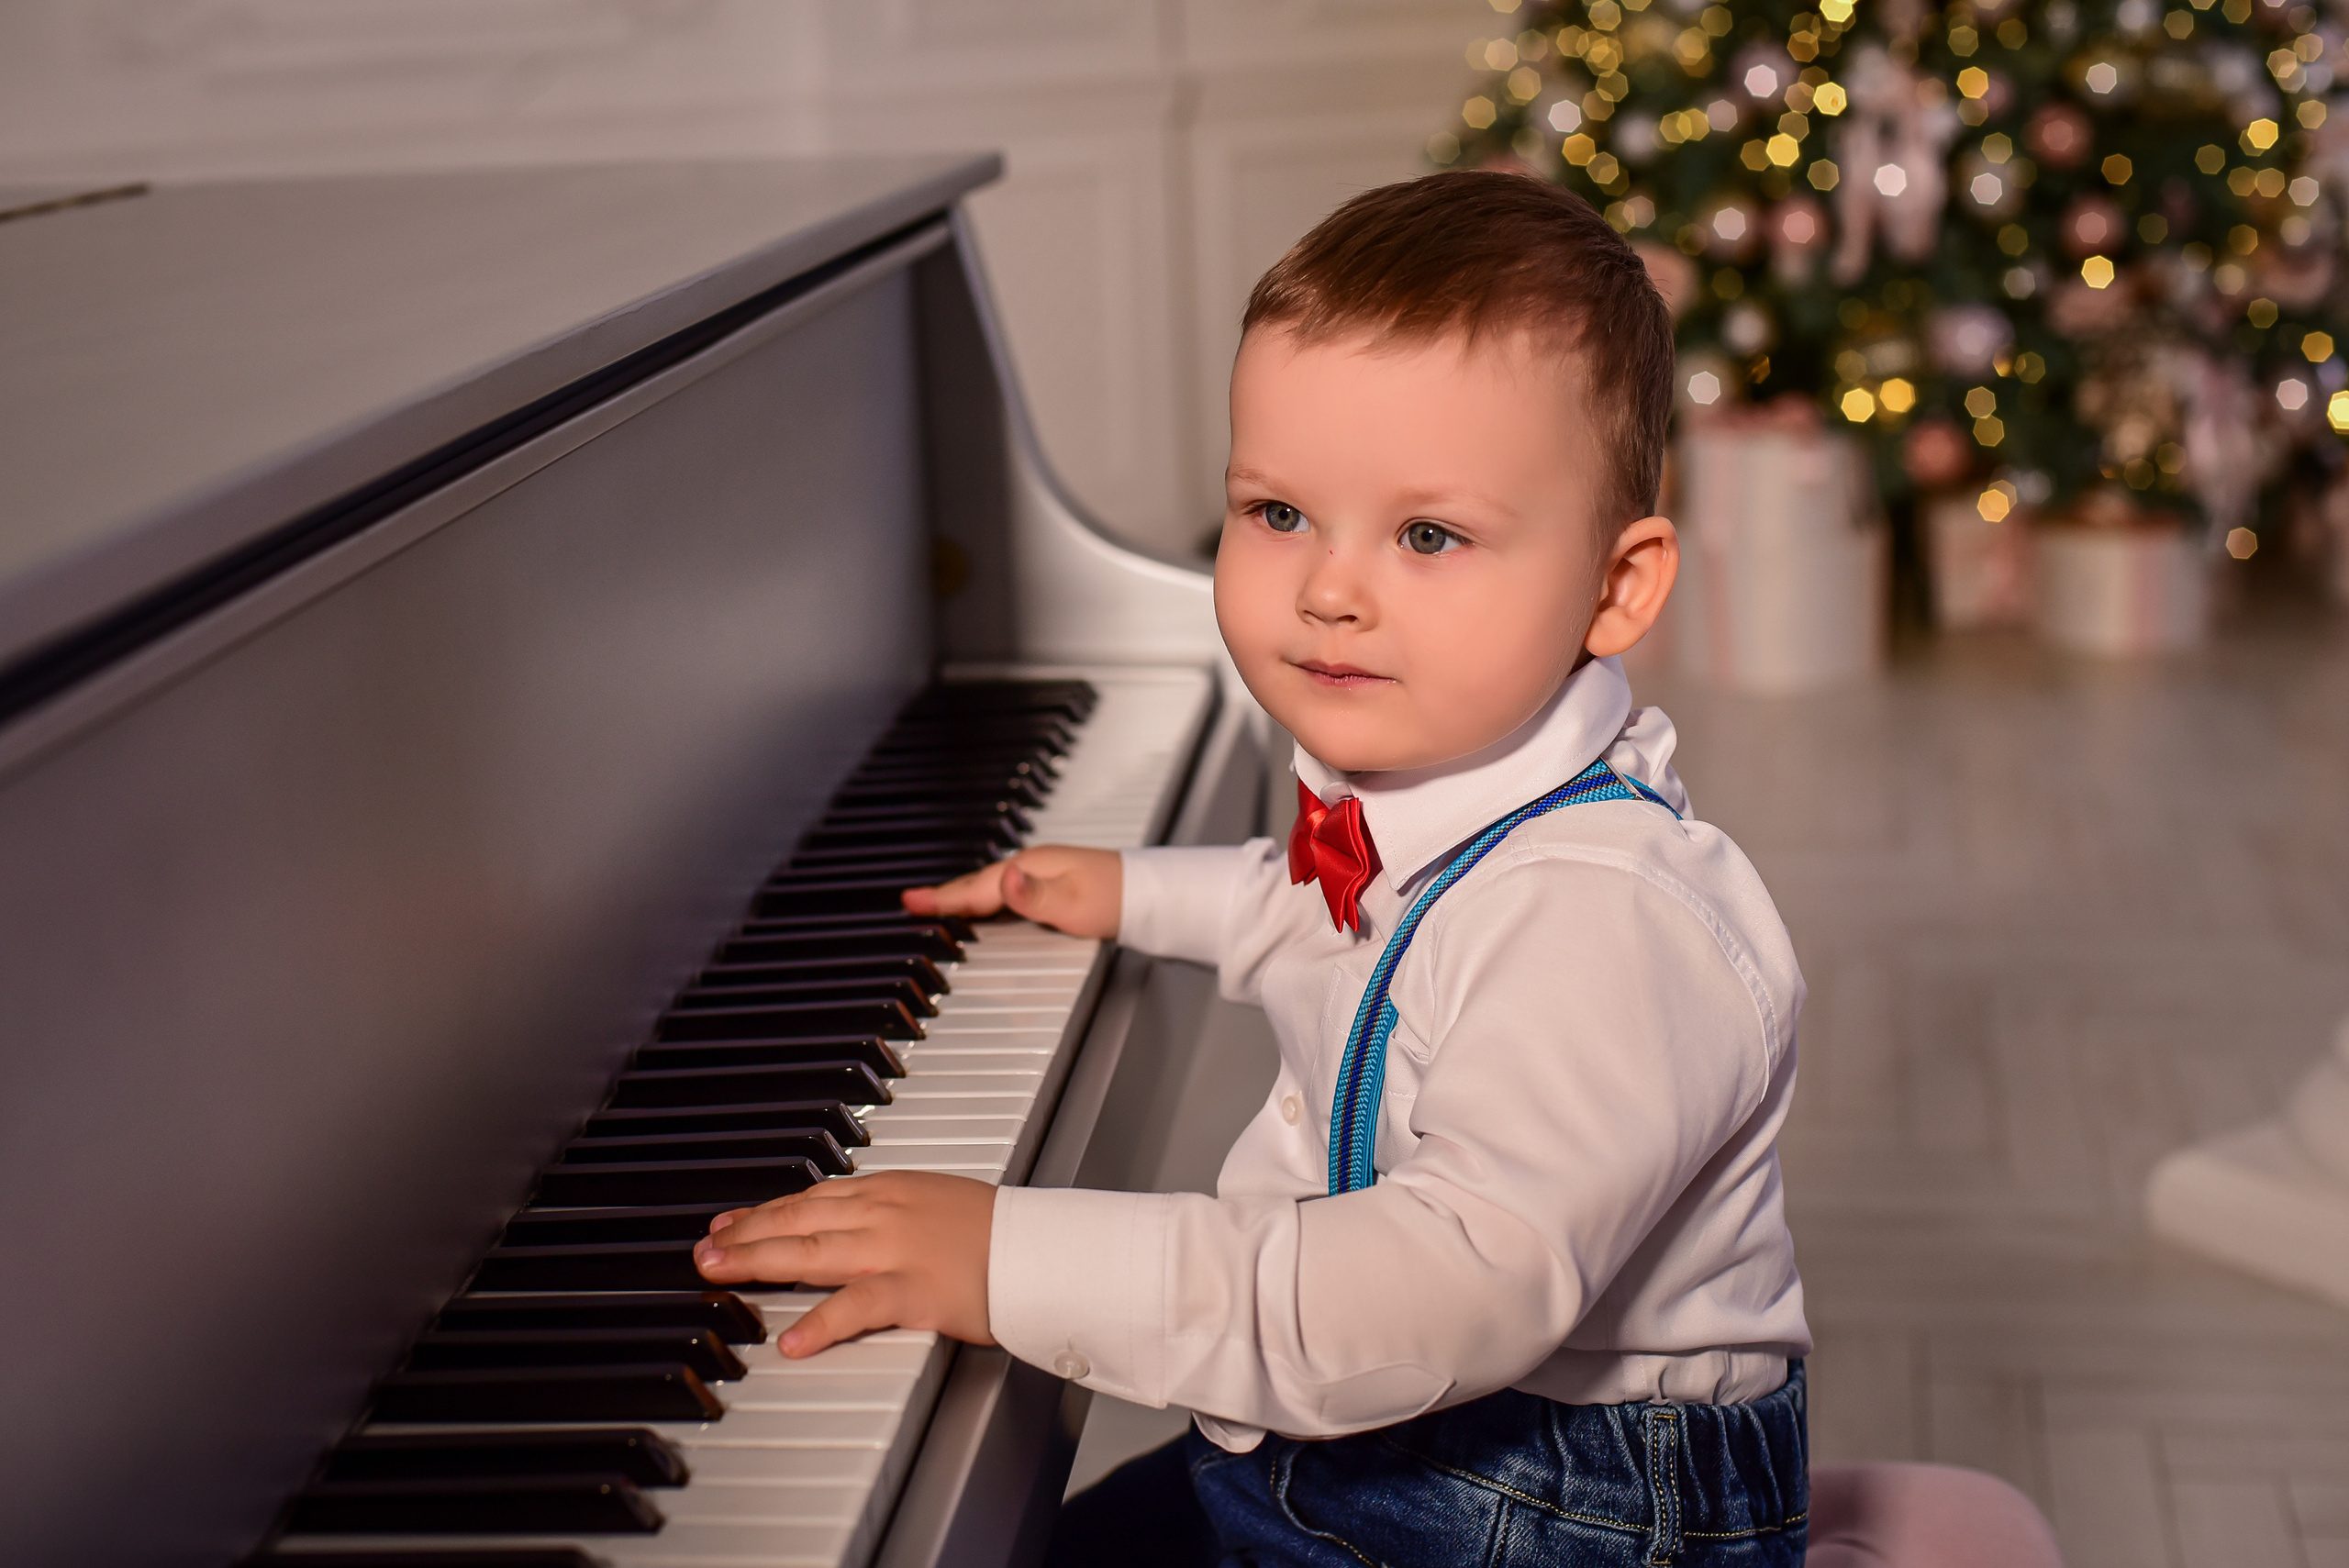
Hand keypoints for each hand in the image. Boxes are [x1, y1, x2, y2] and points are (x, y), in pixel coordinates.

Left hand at [694, 1172, 996, 1356]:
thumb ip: (890, 1210)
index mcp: (890, 1189)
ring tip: (719, 1272)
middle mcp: (884, 1212)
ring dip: (758, 1261)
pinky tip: (790, 1340)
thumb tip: (849, 1220)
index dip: (764, 1212)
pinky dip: (820, 1323)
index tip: (729, 1223)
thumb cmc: (998, 1230)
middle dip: (745, 1234)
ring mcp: (896, 1250)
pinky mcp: (915, 1291)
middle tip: (704, 1249)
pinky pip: (857, 1306)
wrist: (1042, 1247)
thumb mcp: (935, 1201)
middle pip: (798, 1220)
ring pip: (812, 1253)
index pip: (811, 1197)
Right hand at [902, 845, 1120, 938]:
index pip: (978, 887)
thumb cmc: (1117, 900)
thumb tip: (1004, 879)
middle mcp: (1032, 867)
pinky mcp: (1051, 886)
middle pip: (979, 883)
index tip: (911, 901)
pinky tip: (982, 906)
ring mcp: (1041, 875)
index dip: (944, 897)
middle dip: (945, 893)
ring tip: (936, 904)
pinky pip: (1005, 892)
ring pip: (990, 886)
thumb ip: (1034, 896)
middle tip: (913, 902)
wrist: (1151, 895)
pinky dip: (984, 899)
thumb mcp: (1074, 903)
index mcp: (1031, 868)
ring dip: (962, 895)